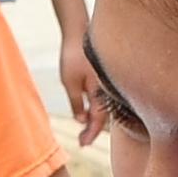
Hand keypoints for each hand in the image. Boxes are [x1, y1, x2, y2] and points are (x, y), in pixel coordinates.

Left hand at [57, 27, 108, 143]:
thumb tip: (81, 120)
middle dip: (93, 130)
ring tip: (85, 131)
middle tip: (83, 142)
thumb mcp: (69, 82)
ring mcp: (107, 84)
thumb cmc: (73, 56)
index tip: (83, 144)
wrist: (79, 32)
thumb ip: (76, 102)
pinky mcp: (104, 78)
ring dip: (95, 120)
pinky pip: (104, 98)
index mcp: (100, 92)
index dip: (91, 134)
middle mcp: (108, 89)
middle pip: (104, 117)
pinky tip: (89, 112)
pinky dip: (97, 108)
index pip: (98, 120)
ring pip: (105, 108)